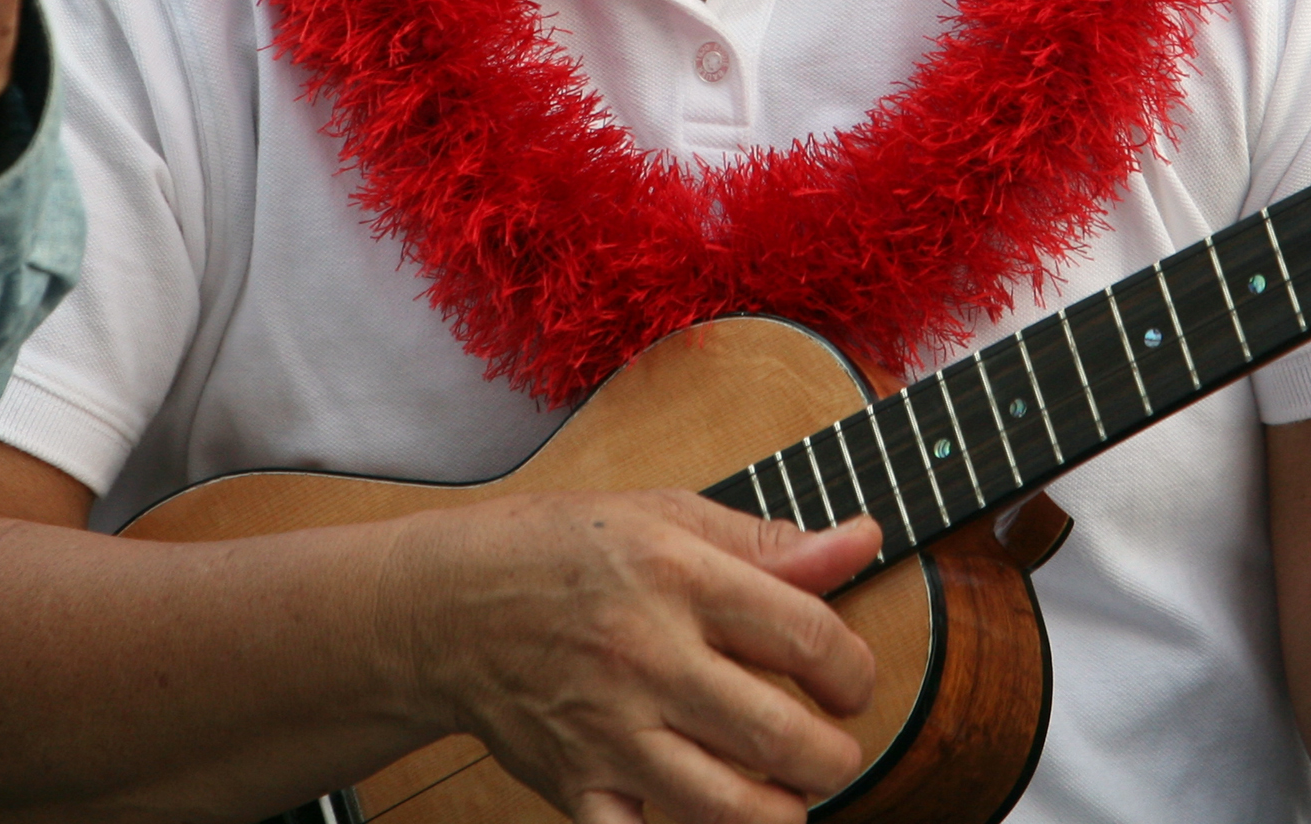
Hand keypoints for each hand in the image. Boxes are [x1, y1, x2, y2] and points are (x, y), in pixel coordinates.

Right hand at [383, 492, 882, 823]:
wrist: (448, 606)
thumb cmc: (562, 551)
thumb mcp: (666, 516)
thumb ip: (769, 542)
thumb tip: (863, 542)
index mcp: (679, 576)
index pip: (808, 636)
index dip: (853, 671)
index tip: (850, 682)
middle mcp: (648, 655)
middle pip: (782, 736)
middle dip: (834, 757)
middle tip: (830, 749)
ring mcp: (610, 728)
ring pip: (727, 808)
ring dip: (780, 813)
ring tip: (785, 792)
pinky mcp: (576, 782)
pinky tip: (708, 820)